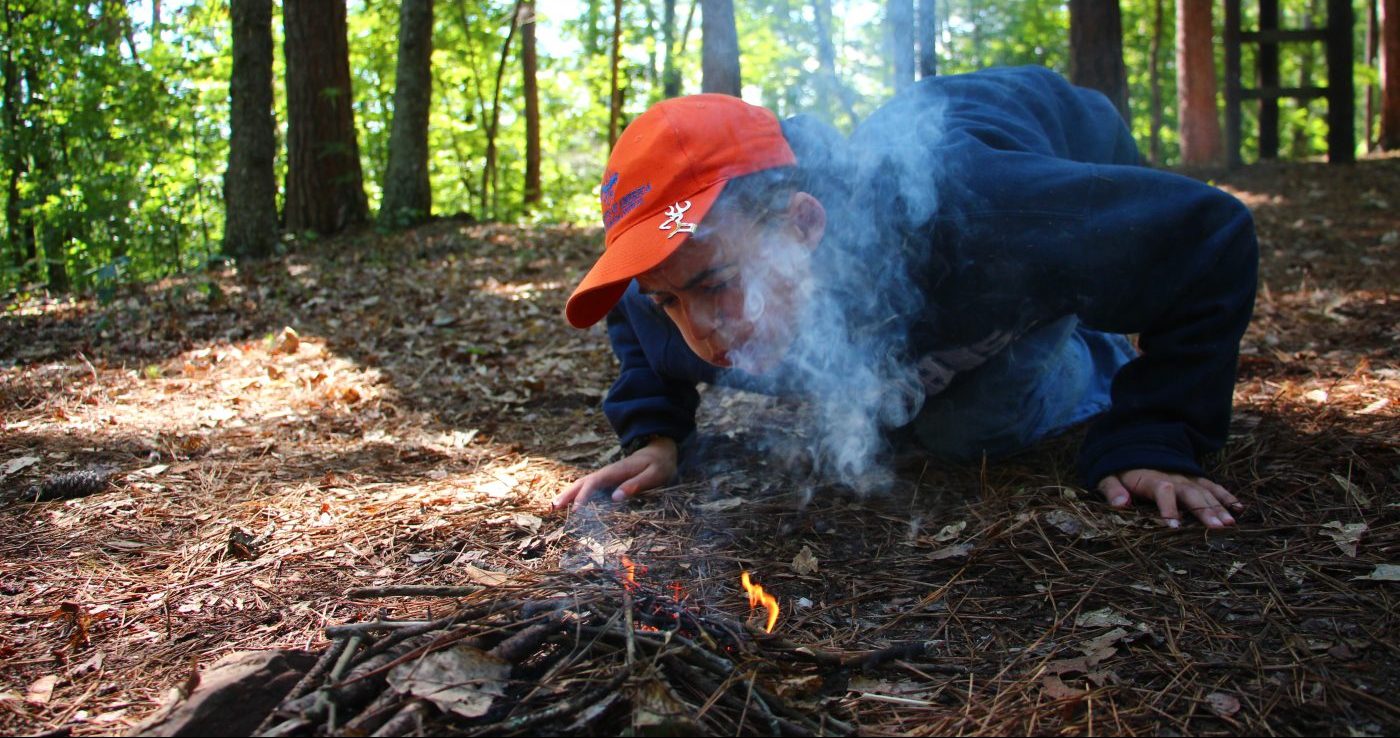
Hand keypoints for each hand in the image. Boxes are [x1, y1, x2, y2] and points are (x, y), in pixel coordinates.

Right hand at [552, 437, 677, 511]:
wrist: (660, 452)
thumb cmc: (659, 465)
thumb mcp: (654, 475)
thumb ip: (635, 485)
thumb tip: (615, 498)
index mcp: (616, 471)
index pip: (594, 483)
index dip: (584, 496)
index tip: (577, 510)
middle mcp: (607, 473)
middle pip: (583, 482)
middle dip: (568, 494)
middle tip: (553, 507)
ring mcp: (607, 477)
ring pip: (583, 484)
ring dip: (569, 494)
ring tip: (554, 507)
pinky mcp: (609, 481)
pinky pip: (590, 488)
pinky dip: (578, 495)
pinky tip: (571, 505)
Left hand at [1097, 468, 1242, 528]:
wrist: (1133, 447)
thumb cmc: (1120, 470)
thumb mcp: (1108, 477)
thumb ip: (1112, 490)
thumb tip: (1121, 504)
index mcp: (1150, 478)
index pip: (1162, 490)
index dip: (1168, 508)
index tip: (1174, 526)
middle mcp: (1173, 477)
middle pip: (1190, 493)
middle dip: (1204, 510)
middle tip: (1217, 528)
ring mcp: (1186, 477)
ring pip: (1205, 492)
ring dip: (1218, 507)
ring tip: (1230, 524)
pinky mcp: (1194, 479)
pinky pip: (1213, 487)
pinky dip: (1226, 496)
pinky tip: (1239, 508)